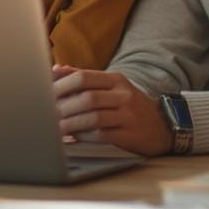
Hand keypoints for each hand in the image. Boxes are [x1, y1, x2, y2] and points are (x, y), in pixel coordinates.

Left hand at [52, 65, 173, 156]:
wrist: (164, 125)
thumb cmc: (129, 105)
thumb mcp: (111, 86)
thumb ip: (84, 77)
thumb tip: (55, 70)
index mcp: (115, 80)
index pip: (84, 77)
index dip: (62, 85)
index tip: (44, 94)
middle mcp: (123, 95)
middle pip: (87, 97)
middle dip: (63, 107)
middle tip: (46, 114)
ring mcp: (129, 115)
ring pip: (94, 117)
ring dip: (71, 123)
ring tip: (55, 128)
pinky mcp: (130, 135)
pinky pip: (103, 135)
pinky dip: (85, 136)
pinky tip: (73, 138)